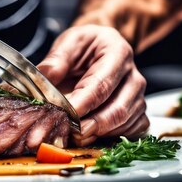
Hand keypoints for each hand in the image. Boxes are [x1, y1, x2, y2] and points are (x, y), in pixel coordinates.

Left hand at [37, 25, 148, 145]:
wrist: (99, 49)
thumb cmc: (84, 47)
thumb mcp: (67, 43)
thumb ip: (55, 61)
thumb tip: (42, 79)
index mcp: (118, 53)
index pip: (101, 85)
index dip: (82, 103)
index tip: (64, 114)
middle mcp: (134, 76)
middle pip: (117, 109)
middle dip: (92, 125)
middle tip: (68, 133)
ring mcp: (139, 96)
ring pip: (124, 123)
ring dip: (99, 134)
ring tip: (74, 137)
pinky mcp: (139, 112)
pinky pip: (132, 131)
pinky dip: (112, 138)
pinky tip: (91, 137)